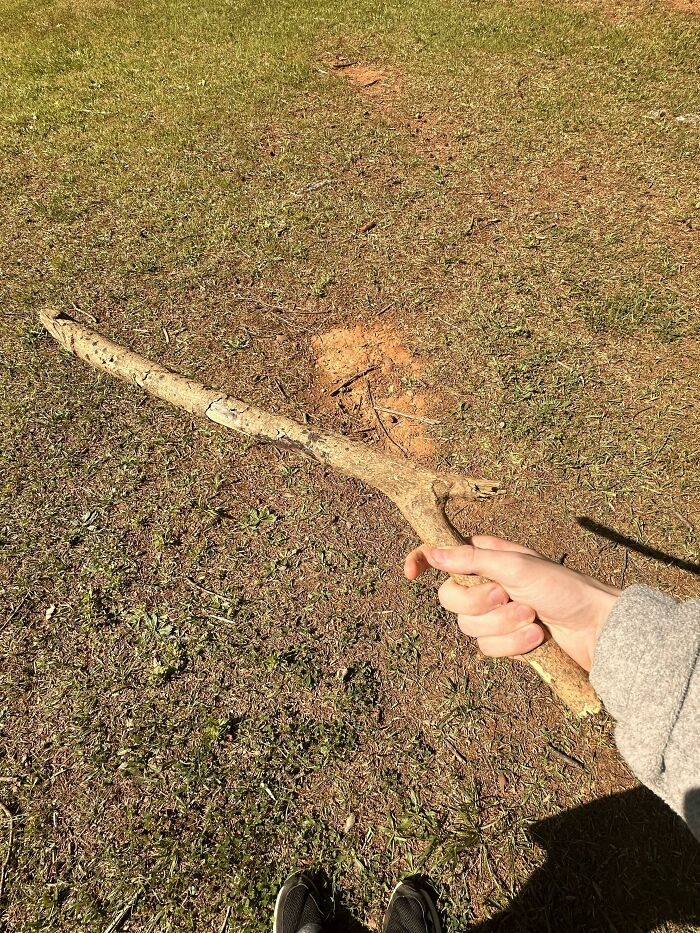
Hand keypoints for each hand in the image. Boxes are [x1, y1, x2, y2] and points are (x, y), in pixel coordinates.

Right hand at [404, 536, 620, 671]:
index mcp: (487, 557)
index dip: (422, 561)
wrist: (596, 629)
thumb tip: (432, 553)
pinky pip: (488, 648)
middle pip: (449, 598)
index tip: (411, 573)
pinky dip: (512, 645)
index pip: (442, 556)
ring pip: (469, 627)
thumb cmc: (562, 587)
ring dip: (502, 625)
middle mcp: (486, 584)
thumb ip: (472, 560)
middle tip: (505, 595)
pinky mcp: (506, 642)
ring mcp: (495, 615)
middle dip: (478, 602)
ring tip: (532, 618)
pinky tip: (536, 637)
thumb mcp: (517, 565)